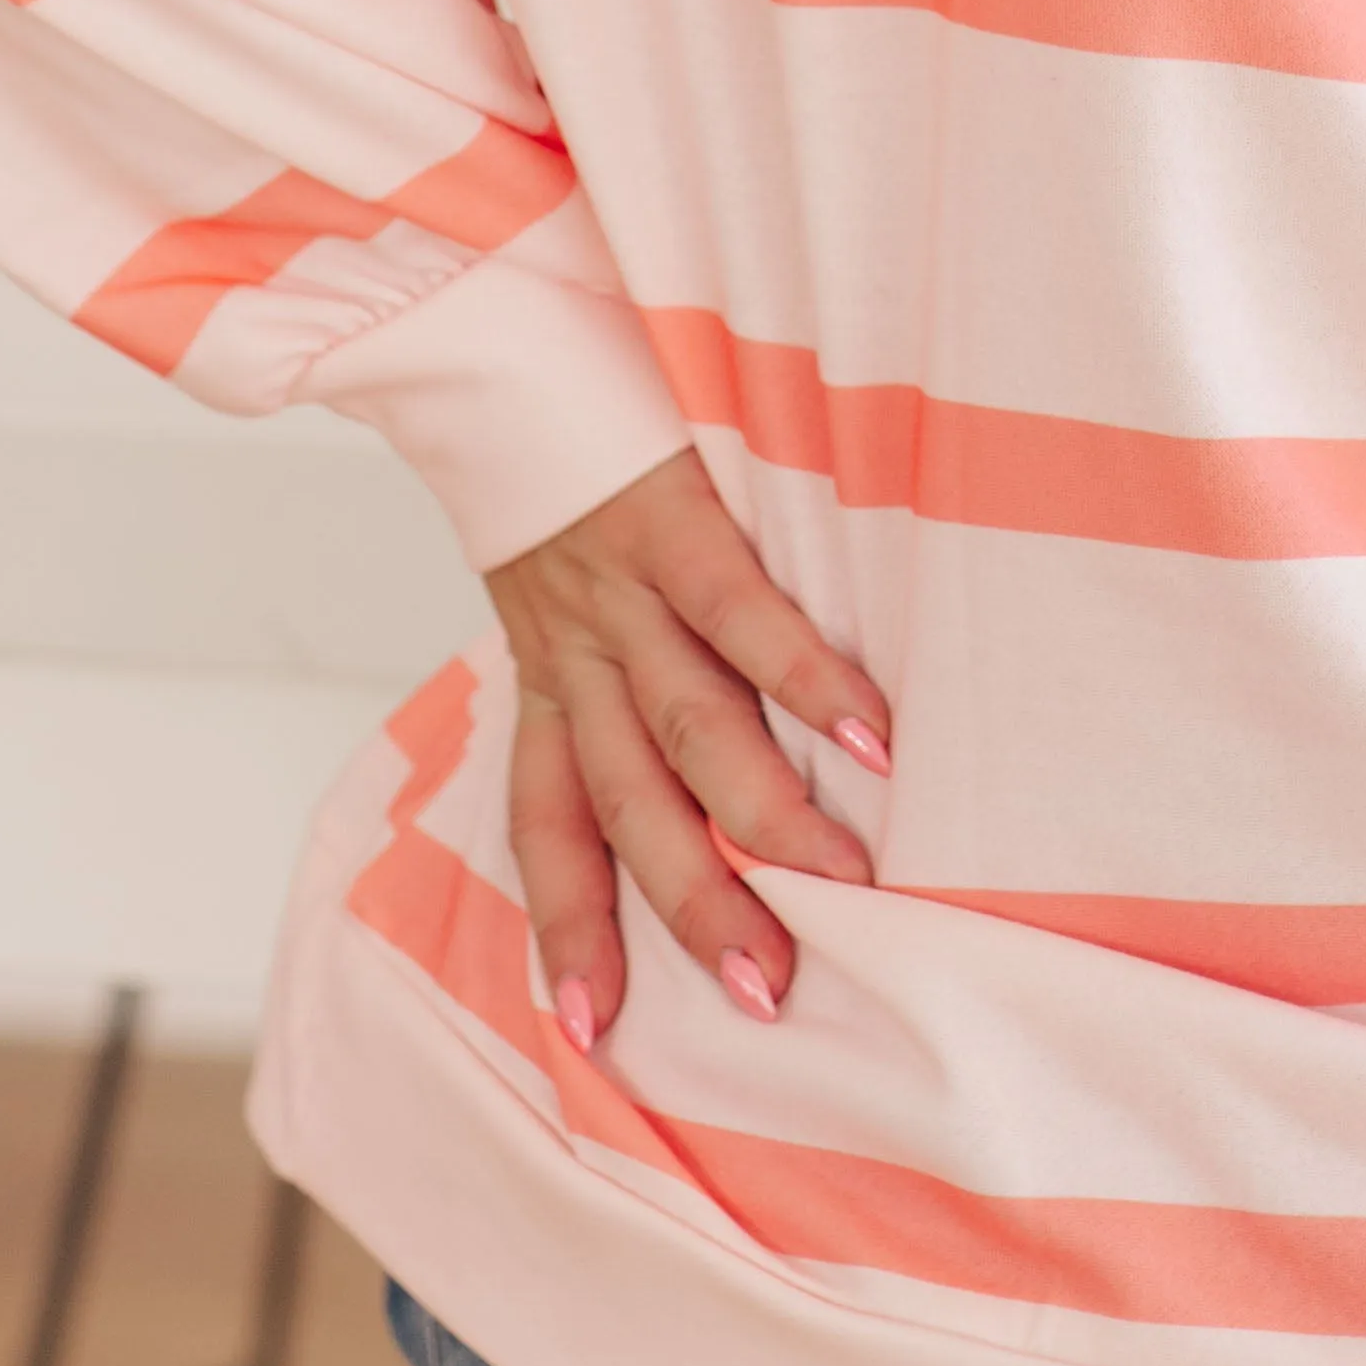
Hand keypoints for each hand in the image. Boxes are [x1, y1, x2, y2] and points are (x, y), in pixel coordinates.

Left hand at [491, 447, 891, 1046]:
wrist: (496, 332)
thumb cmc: (564, 463)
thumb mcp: (561, 579)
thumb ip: (616, 662)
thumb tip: (698, 755)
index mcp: (550, 673)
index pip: (549, 826)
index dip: (568, 926)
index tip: (592, 1032)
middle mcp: (576, 650)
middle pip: (631, 808)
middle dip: (695, 907)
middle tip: (766, 992)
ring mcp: (619, 590)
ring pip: (690, 730)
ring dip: (763, 817)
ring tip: (841, 887)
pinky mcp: (666, 517)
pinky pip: (738, 613)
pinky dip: (803, 675)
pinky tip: (869, 734)